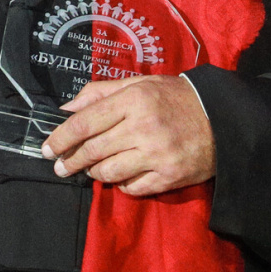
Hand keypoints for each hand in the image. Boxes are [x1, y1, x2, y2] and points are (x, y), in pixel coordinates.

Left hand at [41, 75, 214, 196]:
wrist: (223, 119)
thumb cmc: (177, 97)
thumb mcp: (141, 83)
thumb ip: (102, 92)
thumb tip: (67, 107)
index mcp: (135, 100)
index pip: (86, 122)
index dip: (61, 137)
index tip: (47, 147)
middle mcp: (144, 127)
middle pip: (93, 150)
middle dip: (70, 160)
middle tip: (59, 165)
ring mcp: (157, 155)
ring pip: (109, 172)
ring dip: (94, 172)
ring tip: (90, 168)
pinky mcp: (169, 176)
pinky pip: (132, 188)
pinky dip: (120, 184)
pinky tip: (119, 176)